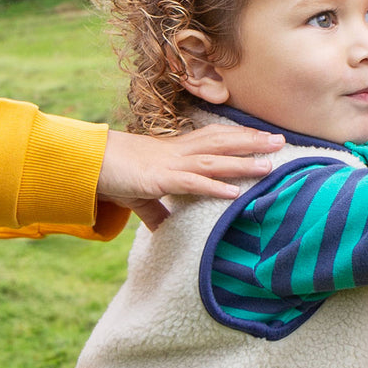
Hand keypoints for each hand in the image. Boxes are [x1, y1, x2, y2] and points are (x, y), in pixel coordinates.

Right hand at [97, 125, 284, 229]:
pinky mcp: (159, 179)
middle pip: (222, 143)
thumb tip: (163, 229)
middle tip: (281, 140)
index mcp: (176, 152)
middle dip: (252, 142)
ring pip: (214, 160)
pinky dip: (215, 187)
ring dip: (242, 162)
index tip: (264, 138)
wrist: (86, 164)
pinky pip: (192, 183)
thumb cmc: (114, 174)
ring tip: (269, 165)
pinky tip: (235, 192)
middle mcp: (178, 153)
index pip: (214, 140)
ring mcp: (170, 164)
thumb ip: (156, 211)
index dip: (239, 138)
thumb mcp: (141, 194)